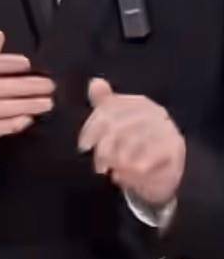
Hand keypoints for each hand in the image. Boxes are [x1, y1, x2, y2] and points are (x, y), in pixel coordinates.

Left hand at [78, 78, 184, 207]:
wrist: (163, 171)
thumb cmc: (136, 145)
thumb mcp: (117, 123)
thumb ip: (105, 103)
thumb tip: (95, 82)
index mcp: (139, 104)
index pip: (110, 109)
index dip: (92, 128)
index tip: (83, 147)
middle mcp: (156, 114)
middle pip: (121, 126)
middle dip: (104, 149)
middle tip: (98, 166)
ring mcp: (168, 131)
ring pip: (134, 144)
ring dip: (117, 161)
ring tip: (112, 171)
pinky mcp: (175, 152)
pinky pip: (148, 161)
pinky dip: (130, 173)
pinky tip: (122, 177)